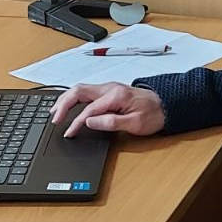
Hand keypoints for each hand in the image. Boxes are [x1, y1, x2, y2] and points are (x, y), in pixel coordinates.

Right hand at [49, 82, 164, 137]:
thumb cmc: (154, 114)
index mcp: (115, 96)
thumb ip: (111, 122)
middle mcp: (109, 88)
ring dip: (66, 100)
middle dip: (63, 104)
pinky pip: (86, 92)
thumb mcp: (135, 123)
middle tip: (54, 118)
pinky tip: (69, 106)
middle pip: (78, 92)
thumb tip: (90, 122)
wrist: (167, 105)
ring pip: (80, 90)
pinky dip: (74, 99)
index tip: (69, 133)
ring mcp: (108, 88)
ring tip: (55, 112)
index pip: (88, 110)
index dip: (76, 123)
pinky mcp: (109, 91)